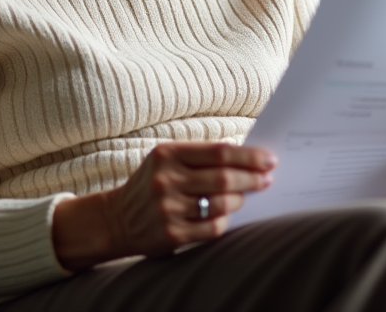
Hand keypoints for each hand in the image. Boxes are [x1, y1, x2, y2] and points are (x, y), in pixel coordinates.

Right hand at [58, 141, 274, 263]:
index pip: (219, 152)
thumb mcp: (166, 159)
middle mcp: (166, 180)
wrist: (116, 219)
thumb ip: (200, 155)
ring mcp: (168, 209)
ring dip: (239, 200)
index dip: (249, 156)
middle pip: (224, 178)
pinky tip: (226, 215)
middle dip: (252, 179)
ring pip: (222, 204)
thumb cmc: (152, 183)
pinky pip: (213, 228)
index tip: (269, 159)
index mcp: (167, 154)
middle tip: (267, 179)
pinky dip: (225, 221)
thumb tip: (246, 155)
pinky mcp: (172, 234)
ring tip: (245, 197)